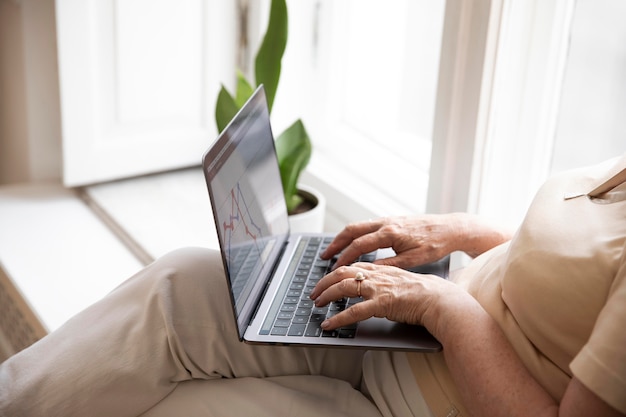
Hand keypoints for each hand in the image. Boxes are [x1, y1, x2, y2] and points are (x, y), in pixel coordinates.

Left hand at [309, 262, 461, 332]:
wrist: (440, 299)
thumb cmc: (426, 293)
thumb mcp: (402, 280)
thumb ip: (387, 281)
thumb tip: (377, 289)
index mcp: (382, 269)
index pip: (353, 266)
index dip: (336, 271)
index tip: (327, 279)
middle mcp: (377, 275)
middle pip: (342, 272)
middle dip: (324, 281)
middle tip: (315, 293)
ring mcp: (378, 288)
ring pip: (343, 287)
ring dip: (326, 295)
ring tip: (317, 305)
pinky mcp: (382, 304)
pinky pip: (354, 312)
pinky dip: (338, 318)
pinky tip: (329, 324)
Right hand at [321, 213, 513, 268]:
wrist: (452, 228)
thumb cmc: (436, 244)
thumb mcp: (414, 259)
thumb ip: (390, 265)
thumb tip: (368, 272)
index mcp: (390, 233)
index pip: (359, 245)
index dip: (345, 257)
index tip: (334, 268)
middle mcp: (386, 223)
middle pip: (352, 230)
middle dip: (336, 243)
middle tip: (324, 256)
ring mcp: (388, 220)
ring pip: (358, 226)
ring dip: (343, 237)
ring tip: (333, 250)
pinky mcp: (392, 220)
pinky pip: (366, 225)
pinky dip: (354, 234)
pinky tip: (352, 243)